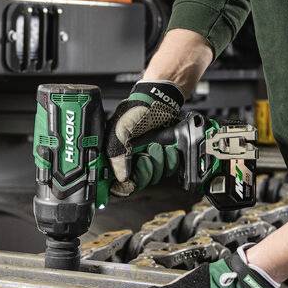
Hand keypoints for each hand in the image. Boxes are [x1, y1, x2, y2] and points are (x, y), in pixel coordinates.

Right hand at [106, 80, 184, 196]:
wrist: (161, 101)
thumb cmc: (138, 110)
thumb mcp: (120, 129)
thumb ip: (116, 154)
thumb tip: (121, 178)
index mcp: (117, 156)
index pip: (116, 183)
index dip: (123, 186)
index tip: (130, 182)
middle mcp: (132, 160)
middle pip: (138, 183)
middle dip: (145, 171)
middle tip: (146, 156)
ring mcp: (149, 159)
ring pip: (154, 178)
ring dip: (158, 163)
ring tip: (157, 147)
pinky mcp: (164, 157)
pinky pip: (168, 170)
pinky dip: (170, 160)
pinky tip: (168, 149)